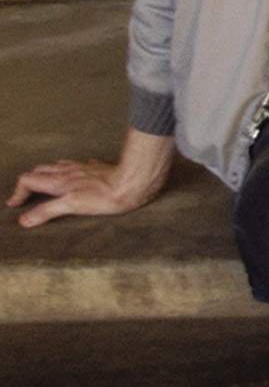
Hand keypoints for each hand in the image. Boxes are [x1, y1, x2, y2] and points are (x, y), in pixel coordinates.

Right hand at [12, 153, 168, 226]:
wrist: (134, 182)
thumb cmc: (105, 196)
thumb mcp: (72, 206)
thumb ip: (47, 211)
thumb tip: (25, 220)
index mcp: (59, 181)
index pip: (28, 180)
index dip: (18, 192)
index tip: (15, 204)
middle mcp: (68, 171)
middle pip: (40, 171)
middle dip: (29, 181)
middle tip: (26, 194)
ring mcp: (83, 168)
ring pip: (57, 166)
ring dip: (46, 173)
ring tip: (45, 183)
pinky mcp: (98, 168)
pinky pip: (79, 166)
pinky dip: (70, 170)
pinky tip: (76, 175)